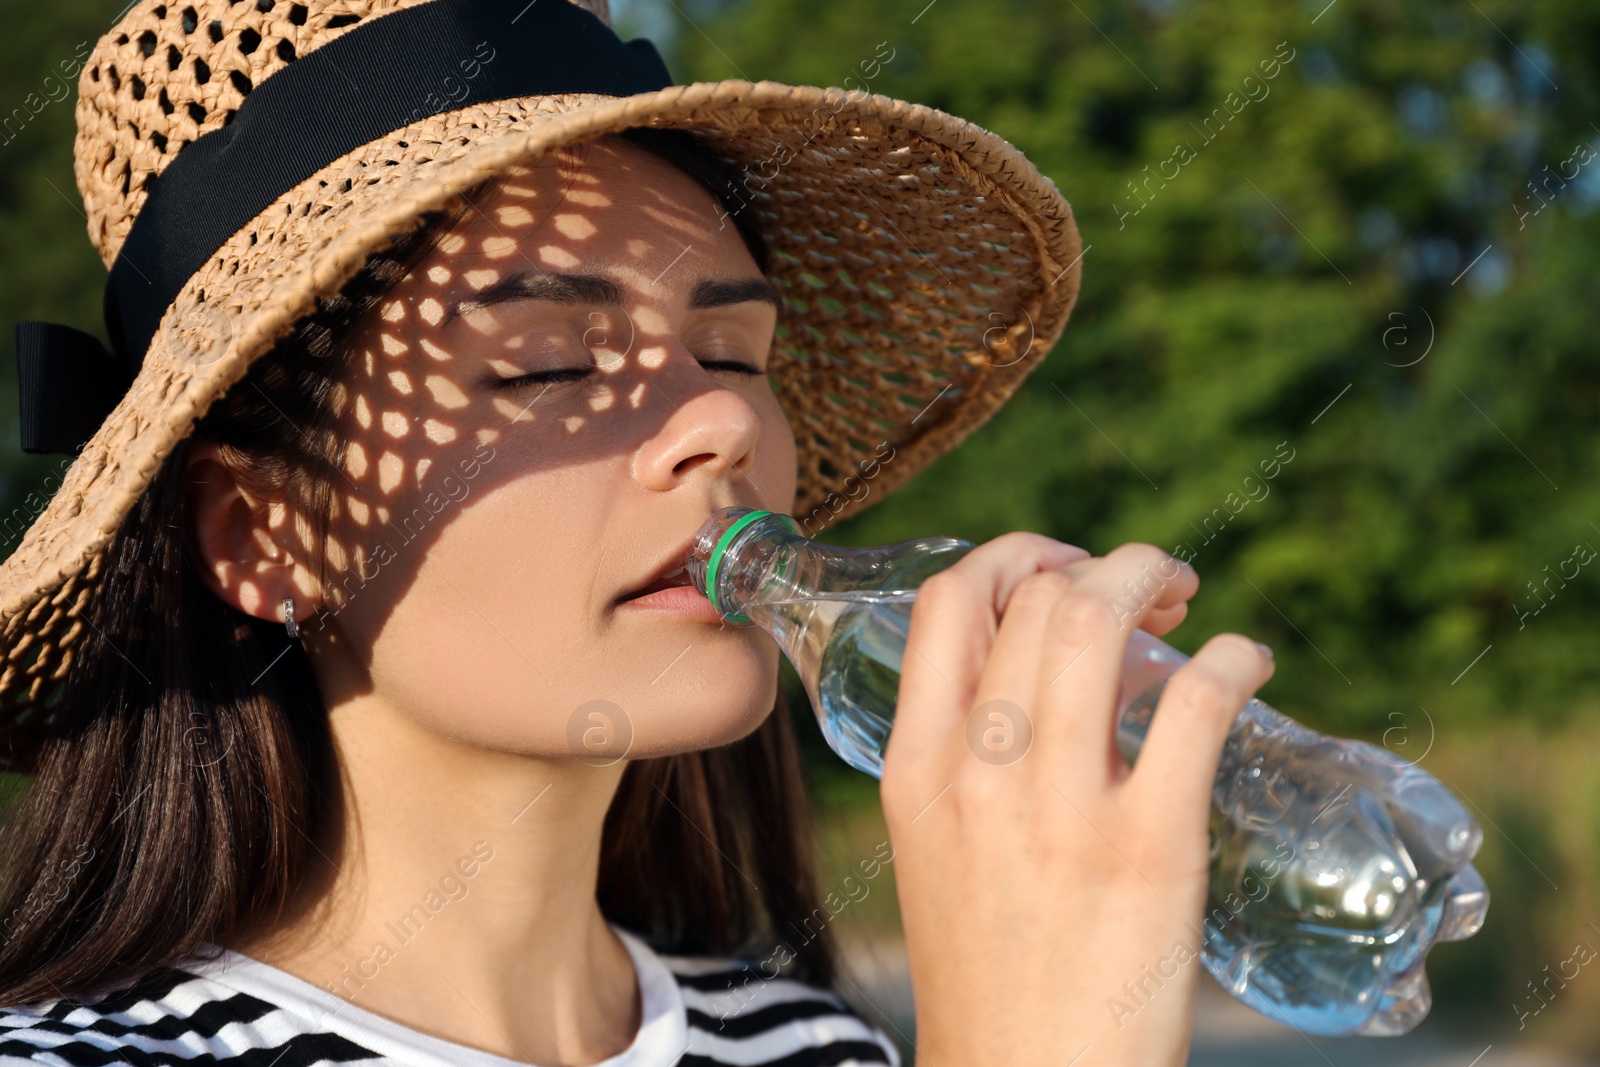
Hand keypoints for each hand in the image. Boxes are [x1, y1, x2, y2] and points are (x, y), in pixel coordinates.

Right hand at [879, 534, 1274, 1066]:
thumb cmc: (991, 972)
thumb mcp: (939, 848)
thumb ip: (967, 759)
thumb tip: (1044, 672)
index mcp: (917, 768)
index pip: (946, 602)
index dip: (1012, 556)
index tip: (1060, 568)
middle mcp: (979, 772)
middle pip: (1036, 596)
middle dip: (1104, 563)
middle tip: (1148, 590)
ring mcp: (1062, 807)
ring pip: (1100, 620)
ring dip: (1155, 577)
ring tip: (1185, 603)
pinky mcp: (1151, 845)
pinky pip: (1196, 703)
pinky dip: (1233, 659)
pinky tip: (1246, 662)